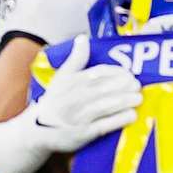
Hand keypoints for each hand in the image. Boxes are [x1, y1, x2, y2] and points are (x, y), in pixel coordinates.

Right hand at [0, 35, 140, 172]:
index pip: (98, 73)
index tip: (128, 74)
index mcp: (71, 83)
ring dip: (126, 101)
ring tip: (137, 98)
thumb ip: (75, 60)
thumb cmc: (54, 103)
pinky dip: (120, 119)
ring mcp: (78, 117)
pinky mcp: (83, 134)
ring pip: (107, 106)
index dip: (116, 72)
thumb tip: (82, 38)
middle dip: (124, 86)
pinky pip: (105, 125)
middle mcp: (74, 99)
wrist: (35, 132)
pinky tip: (131, 115)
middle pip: (105, 89)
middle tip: (136, 85)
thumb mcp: (60, 79)